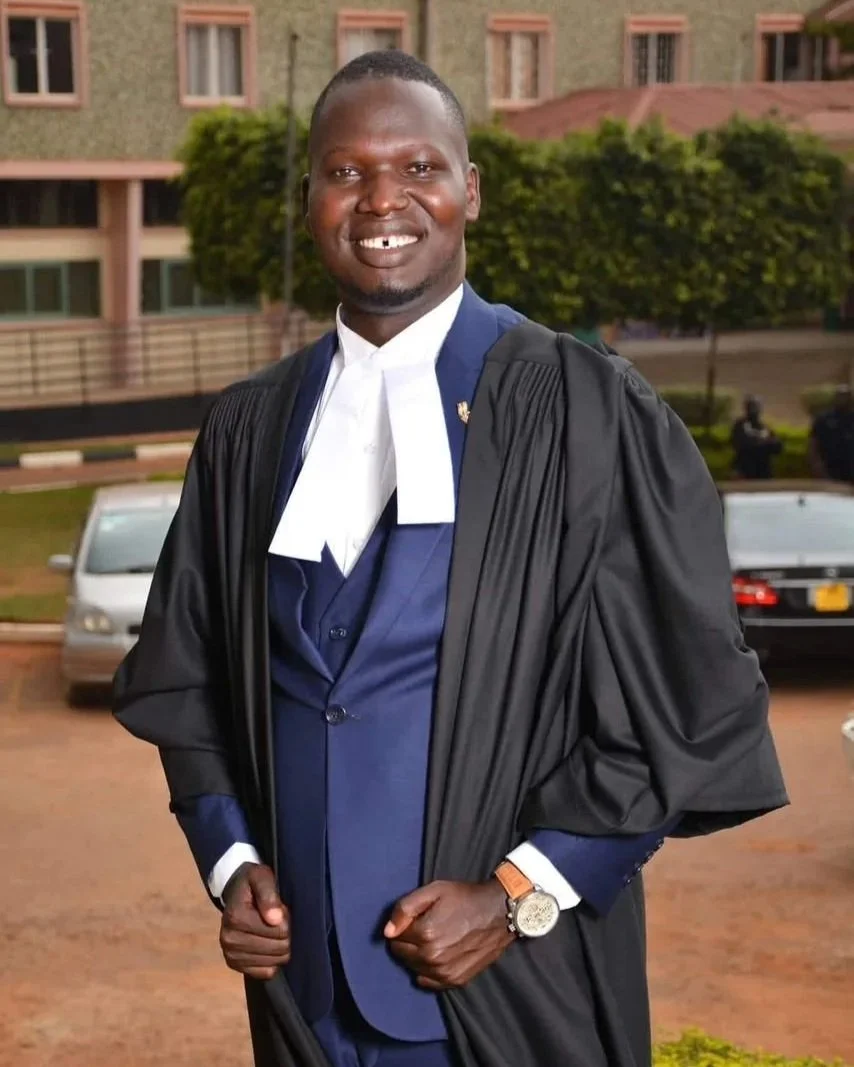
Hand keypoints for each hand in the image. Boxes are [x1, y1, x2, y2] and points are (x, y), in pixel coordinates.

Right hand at [219, 862, 290, 980]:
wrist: (236, 893)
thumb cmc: (252, 883)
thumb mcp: (261, 877)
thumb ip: (269, 894)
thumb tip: (275, 919)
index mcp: (236, 917)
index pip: (280, 931)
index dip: (286, 919)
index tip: (279, 909)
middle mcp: (229, 939)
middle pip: (278, 948)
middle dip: (284, 934)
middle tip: (276, 920)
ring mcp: (230, 954)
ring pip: (273, 963)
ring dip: (278, 947)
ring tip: (270, 930)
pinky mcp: (234, 965)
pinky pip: (265, 973)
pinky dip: (271, 961)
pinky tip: (266, 945)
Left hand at [384, 879, 513, 990]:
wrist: (499, 913)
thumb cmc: (465, 898)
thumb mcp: (434, 891)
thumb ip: (405, 908)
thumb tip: (387, 932)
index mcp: (425, 934)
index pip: (394, 937)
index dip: (403, 925)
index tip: (415, 918)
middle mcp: (433, 958)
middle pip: (402, 954)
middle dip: (407, 941)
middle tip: (424, 927)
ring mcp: (444, 972)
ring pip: (413, 968)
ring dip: (417, 956)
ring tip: (434, 939)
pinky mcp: (455, 981)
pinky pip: (428, 981)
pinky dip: (427, 970)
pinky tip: (438, 955)